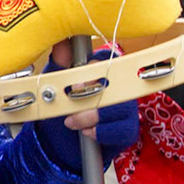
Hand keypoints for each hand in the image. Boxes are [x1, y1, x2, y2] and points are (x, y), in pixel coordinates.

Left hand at [34, 42, 139, 168]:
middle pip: (116, 85)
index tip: (75, 86)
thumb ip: (59, 64)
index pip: (106, 62)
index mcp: (102, 70)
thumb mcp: (55, 84)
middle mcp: (120, 86)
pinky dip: (102, 132)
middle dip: (89, 98)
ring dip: (92, 116)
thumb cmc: (61, 106)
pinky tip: (87, 132)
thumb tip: (61, 44)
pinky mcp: (128, 129)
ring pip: (120, 108)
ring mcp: (127, 108)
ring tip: (72, 122)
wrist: (59, 140)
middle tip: (69, 109)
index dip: (91, 74)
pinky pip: (124, 129)